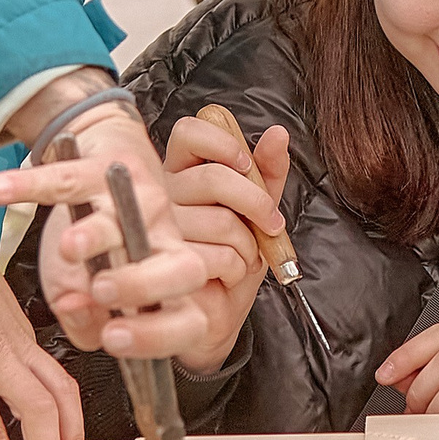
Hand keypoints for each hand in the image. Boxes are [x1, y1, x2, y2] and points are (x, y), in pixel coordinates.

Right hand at [0, 73, 209, 358]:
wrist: (103, 170)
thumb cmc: (97, 247)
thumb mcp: (85, 298)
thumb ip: (83, 322)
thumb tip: (79, 312)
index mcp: (167, 288)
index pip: (189, 322)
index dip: (158, 335)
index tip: (112, 338)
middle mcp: (166, 244)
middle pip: (185, 270)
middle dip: (143, 286)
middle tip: (101, 291)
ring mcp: (143, 203)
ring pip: (129, 220)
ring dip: (98, 235)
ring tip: (68, 247)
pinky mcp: (111, 167)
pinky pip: (71, 178)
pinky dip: (30, 185)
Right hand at [160, 113, 293, 374]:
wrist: (218, 308)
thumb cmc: (233, 252)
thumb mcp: (256, 206)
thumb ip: (267, 170)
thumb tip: (278, 133)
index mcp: (180, 171)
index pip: (189, 131)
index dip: (221, 142)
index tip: (245, 164)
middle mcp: (162, 196)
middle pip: (213, 178)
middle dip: (256, 202)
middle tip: (271, 224)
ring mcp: (160, 232)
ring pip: (220, 221)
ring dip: (248, 244)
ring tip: (244, 257)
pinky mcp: (166, 267)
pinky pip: (217, 256)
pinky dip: (239, 268)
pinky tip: (231, 276)